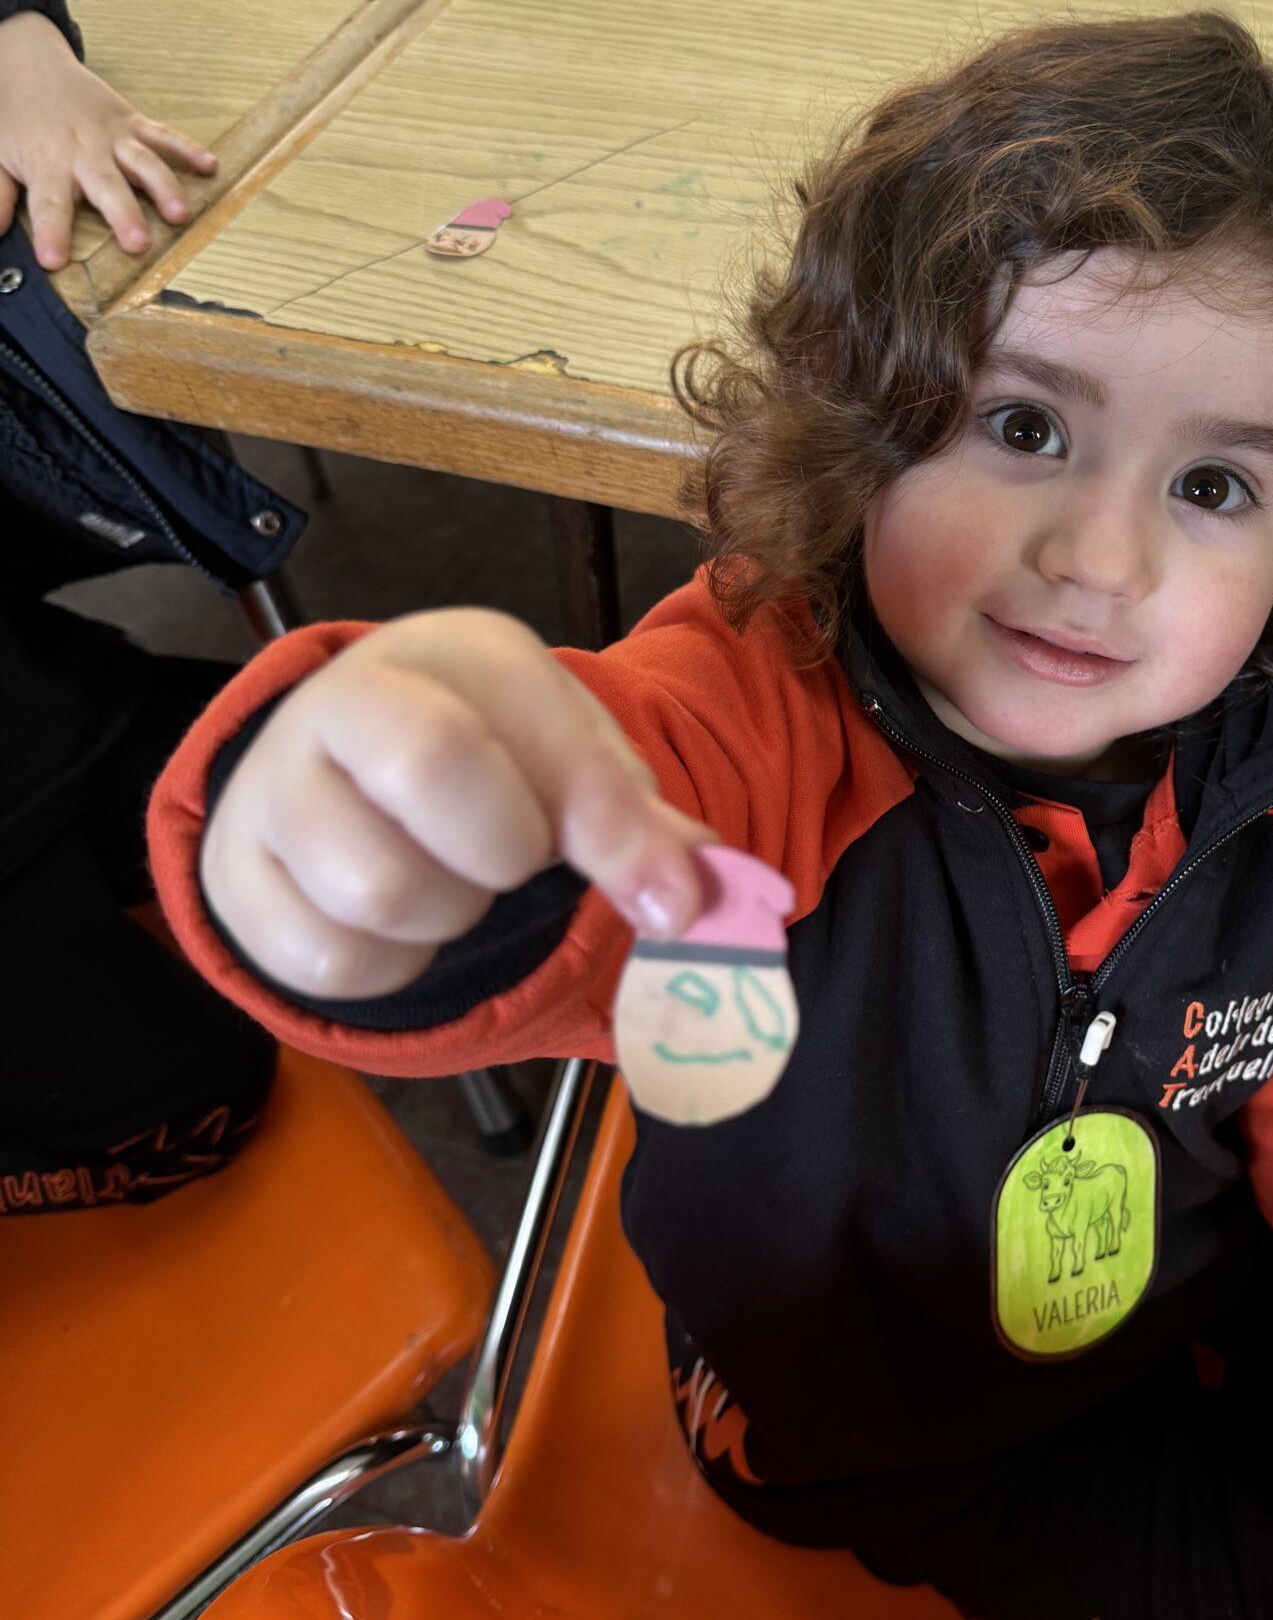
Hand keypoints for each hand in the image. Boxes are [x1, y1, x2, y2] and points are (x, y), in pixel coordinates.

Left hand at [0, 11, 216, 270]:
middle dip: (122, 214)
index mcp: (47, 164)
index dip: (52, 232)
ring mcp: (113, 137)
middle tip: (138, 244)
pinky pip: (163, 136)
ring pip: (142, 164)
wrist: (30, 64)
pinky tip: (211, 166)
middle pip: (106, 187)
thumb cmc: (14, 119)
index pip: (48, 205)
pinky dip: (188, 150)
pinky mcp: (132, 123)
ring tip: (180, 215)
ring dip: (164, 188)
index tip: (54, 261)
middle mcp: (84, 152)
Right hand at [202, 610, 714, 998]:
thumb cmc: (487, 752)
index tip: (672, 902)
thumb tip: (692, 900)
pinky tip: (402, 920)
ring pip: (378, 897)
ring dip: (448, 917)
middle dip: (501, 858)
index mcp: (446, 655)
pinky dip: (392, 965)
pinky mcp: (233, 881)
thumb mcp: (569, 756)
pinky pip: (331, 963)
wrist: (344, 757)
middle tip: (511, 856)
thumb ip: (636, 822)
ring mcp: (269, 791)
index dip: (612, 834)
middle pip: (428, 792)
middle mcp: (335, 704)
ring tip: (451, 880)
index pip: (535, 747)